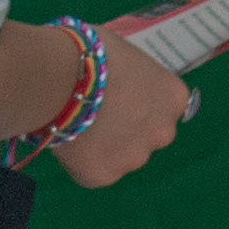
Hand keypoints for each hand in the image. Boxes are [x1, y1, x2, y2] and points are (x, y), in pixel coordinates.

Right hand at [53, 33, 194, 187]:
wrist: (56, 78)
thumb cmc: (90, 53)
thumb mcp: (124, 55)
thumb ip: (133, 76)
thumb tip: (121, 82)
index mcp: (172, 97)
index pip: (164, 105)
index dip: (139, 101)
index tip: (117, 95)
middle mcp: (163, 132)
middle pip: (147, 135)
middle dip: (127, 129)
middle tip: (97, 114)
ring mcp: (134, 158)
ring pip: (122, 156)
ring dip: (105, 147)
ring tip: (76, 126)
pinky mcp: (104, 175)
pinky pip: (94, 170)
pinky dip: (81, 160)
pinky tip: (65, 140)